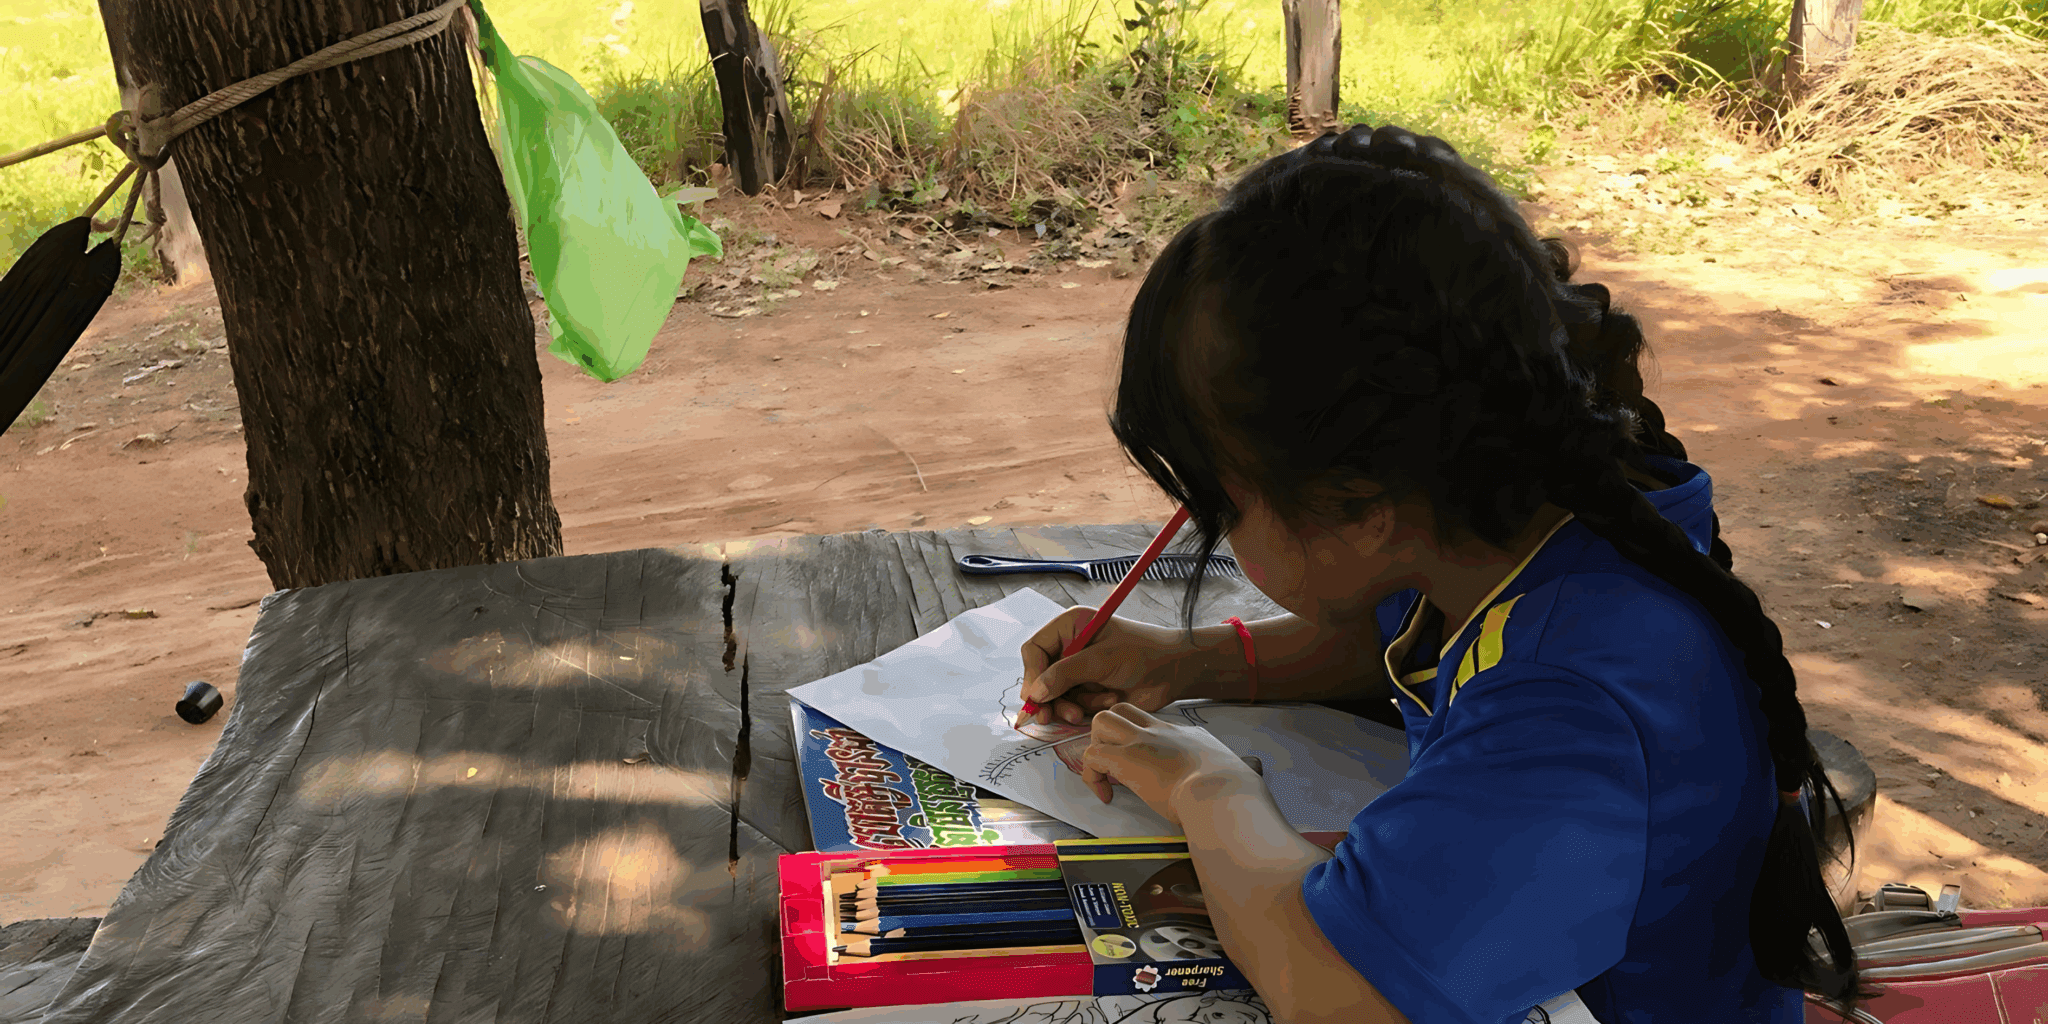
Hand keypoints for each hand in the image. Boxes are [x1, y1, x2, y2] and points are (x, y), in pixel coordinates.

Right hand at [1017, 607, 1192, 729]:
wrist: (1175, 672)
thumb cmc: (1145, 653)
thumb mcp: (1103, 659)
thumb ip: (1066, 674)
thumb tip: (1035, 691)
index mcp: (1071, 626)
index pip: (1035, 649)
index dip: (1032, 673)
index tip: (1037, 695)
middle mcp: (1070, 647)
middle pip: (1039, 676)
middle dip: (1048, 697)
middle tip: (1050, 717)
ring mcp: (1078, 670)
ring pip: (1054, 695)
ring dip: (1069, 706)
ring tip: (1085, 712)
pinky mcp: (1088, 689)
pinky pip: (1072, 704)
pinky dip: (1086, 708)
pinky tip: (1107, 701)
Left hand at [1079, 704, 1263, 826]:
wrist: (1221, 793)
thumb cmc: (1231, 789)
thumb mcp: (1236, 770)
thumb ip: (1235, 769)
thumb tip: (1246, 773)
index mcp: (1186, 735)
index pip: (1155, 725)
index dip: (1144, 744)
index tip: (1150, 772)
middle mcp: (1161, 732)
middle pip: (1123, 710)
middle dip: (1111, 733)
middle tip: (1117, 763)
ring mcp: (1141, 742)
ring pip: (1100, 721)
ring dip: (1096, 746)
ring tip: (1106, 774)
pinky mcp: (1125, 759)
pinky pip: (1090, 756)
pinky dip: (1091, 776)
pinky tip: (1106, 795)